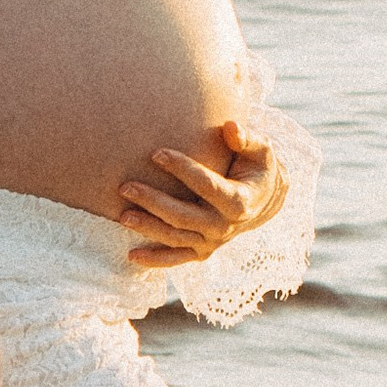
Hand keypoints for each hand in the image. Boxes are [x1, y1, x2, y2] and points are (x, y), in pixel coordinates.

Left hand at [120, 119, 288, 273]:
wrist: (264, 200)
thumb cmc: (257, 167)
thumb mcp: (261, 150)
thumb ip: (246, 138)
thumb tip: (230, 126)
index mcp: (239, 201)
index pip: (207, 186)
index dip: (183, 169)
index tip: (157, 153)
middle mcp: (225, 226)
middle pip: (184, 216)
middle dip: (153, 202)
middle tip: (125, 187)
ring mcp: (213, 242)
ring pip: (176, 238)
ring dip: (148, 228)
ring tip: (122, 215)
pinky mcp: (203, 251)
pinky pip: (176, 259)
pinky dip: (155, 259)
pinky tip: (131, 255)